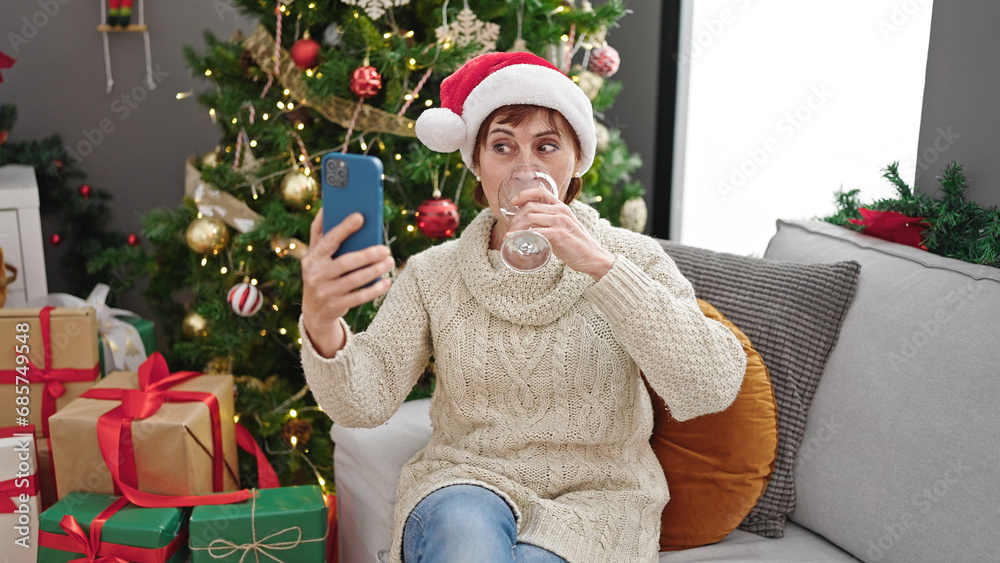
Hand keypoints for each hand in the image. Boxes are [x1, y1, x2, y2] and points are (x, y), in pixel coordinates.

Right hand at [301, 211, 393, 357]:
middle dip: (367, 255)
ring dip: (374, 271)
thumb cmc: (321, 274)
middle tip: (385, 249)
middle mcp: (315, 275)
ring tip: (389, 261)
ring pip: (353, 280)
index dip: (343, 228)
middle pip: (344, 263)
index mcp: (312, 258)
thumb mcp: (317, 257)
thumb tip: (328, 208)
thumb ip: (322, 235)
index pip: (328, 241)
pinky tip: (387, 282)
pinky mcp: (335, 306)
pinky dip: (374, 289)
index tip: (360, 217)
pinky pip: (359, 298)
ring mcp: (324, 292)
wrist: (314, 311)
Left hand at [507, 189, 614, 280]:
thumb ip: (551, 223)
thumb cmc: (576, 245)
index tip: (514, 202)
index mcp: (562, 207)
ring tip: (511, 236)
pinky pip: (535, 232)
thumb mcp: (564, 227)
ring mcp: (560, 222)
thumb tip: (532, 226)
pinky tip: (512, 239)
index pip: (541, 192)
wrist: (592, 257)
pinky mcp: (559, 235)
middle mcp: (561, 211)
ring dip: (516, 227)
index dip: (525, 194)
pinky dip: (520, 235)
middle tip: (511, 228)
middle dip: (516, 217)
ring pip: (530, 217)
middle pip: (531, 206)